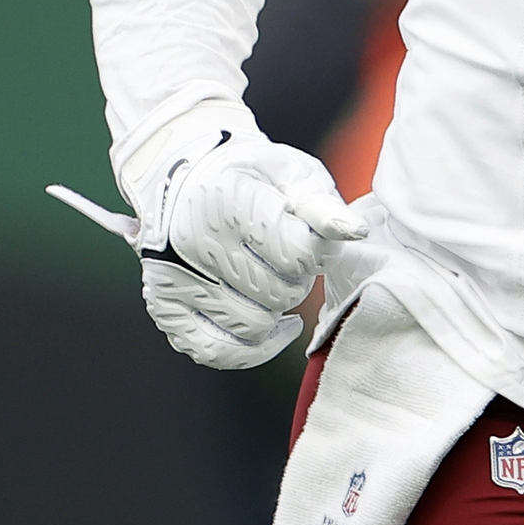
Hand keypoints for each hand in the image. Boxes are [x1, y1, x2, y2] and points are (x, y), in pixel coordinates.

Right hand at [56, 126, 370, 368]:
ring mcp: (177, 278)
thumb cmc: (250, 175)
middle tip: (289, 258)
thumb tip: (357, 231)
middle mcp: (196, 242)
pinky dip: (250, 349)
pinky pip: (215, 351)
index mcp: (230, 202)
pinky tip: (271, 327)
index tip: (309, 238)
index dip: (317, 253)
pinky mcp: (166, 305)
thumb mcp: (292, 173)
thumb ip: (324, 205)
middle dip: (298, 280)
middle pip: (279, 292)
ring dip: (276, 310)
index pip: (299, 254)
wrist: (183, 173)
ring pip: (253, 325)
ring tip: (273, 280)